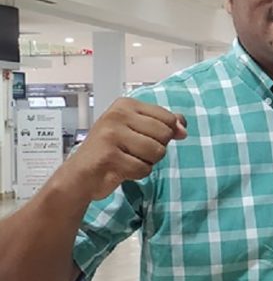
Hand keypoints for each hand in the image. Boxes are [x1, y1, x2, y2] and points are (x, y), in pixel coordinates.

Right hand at [59, 98, 187, 200]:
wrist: (80, 175)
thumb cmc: (111, 150)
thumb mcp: (136, 130)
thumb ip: (163, 125)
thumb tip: (184, 128)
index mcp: (126, 104)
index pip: (168, 118)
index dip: (166, 134)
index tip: (146, 137)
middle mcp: (117, 115)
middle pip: (165, 135)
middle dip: (155, 149)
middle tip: (132, 151)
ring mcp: (111, 135)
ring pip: (157, 153)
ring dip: (146, 162)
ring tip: (126, 159)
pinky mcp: (109, 156)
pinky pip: (143, 169)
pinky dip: (136, 174)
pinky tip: (120, 169)